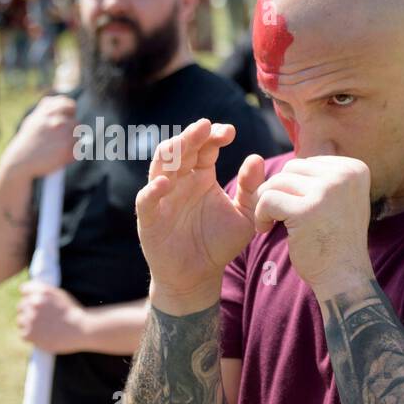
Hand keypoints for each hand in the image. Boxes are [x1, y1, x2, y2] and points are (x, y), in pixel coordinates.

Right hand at [2, 95, 78, 178]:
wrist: (22, 160)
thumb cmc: (28, 139)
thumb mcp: (34, 119)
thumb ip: (47, 109)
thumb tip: (62, 101)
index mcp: (50, 113)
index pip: (70, 106)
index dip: (70, 112)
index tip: (68, 117)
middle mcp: (59, 123)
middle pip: (76, 123)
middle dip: (69, 130)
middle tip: (57, 138)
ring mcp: (65, 138)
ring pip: (78, 137)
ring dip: (71, 142)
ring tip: (55, 147)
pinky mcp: (70, 152)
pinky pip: (78, 151)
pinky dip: (72, 154)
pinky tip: (58, 155)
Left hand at [16, 282, 87, 352]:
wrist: (83, 329)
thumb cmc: (73, 312)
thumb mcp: (60, 294)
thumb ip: (42, 290)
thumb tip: (23, 290)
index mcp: (41, 292)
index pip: (24, 289)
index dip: (31, 296)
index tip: (39, 304)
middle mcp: (33, 303)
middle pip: (21, 306)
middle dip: (29, 311)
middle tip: (43, 318)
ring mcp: (30, 319)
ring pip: (20, 321)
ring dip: (29, 324)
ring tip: (44, 328)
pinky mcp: (30, 334)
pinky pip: (23, 334)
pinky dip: (32, 336)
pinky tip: (44, 335)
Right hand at [135, 119, 264, 311]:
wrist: (199, 276)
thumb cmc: (220, 242)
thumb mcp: (245, 216)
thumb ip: (251, 190)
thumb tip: (256, 158)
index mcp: (202, 175)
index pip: (205, 147)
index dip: (214, 136)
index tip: (230, 131)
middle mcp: (180, 181)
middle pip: (181, 150)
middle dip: (192, 136)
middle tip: (206, 127)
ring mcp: (162, 197)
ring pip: (160, 167)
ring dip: (171, 153)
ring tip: (185, 142)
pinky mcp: (150, 219)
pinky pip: (147, 200)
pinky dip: (153, 190)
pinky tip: (165, 183)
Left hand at [253, 155, 373, 298]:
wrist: (344, 277)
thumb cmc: (337, 240)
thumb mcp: (342, 200)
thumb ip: (326, 177)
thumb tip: (304, 154)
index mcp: (355, 169)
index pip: (308, 163)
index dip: (296, 187)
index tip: (301, 210)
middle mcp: (344, 176)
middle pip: (291, 169)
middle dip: (280, 192)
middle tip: (281, 216)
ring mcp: (326, 192)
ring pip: (276, 182)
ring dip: (267, 203)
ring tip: (273, 223)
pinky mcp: (306, 210)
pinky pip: (267, 200)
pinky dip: (261, 215)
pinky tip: (267, 229)